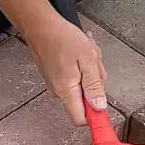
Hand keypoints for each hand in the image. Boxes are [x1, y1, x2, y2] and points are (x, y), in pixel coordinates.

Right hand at [26, 12, 106, 126]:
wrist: (40, 25)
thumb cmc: (62, 38)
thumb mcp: (88, 61)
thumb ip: (94, 86)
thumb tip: (100, 107)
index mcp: (67, 91)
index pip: (81, 119)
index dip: (95, 115)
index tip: (104, 107)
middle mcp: (59, 91)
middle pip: (85, 100)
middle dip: (95, 83)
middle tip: (94, 64)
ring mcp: (56, 83)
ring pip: (81, 86)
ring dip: (88, 71)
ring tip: (85, 53)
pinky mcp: (55, 75)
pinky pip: (74, 77)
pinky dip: (80, 65)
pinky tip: (78, 52)